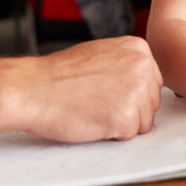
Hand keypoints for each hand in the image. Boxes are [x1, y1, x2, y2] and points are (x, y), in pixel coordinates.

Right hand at [16, 37, 162, 142]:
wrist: (32, 89)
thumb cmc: (59, 75)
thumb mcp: (100, 54)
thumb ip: (126, 64)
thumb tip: (143, 82)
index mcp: (138, 49)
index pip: (153, 82)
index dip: (129, 93)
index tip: (106, 91)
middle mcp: (143, 67)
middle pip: (152, 103)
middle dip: (129, 109)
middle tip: (97, 101)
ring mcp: (137, 92)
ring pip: (144, 122)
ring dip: (121, 122)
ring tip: (93, 109)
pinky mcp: (127, 117)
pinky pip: (129, 135)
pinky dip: (111, 134)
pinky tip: (91, 119)